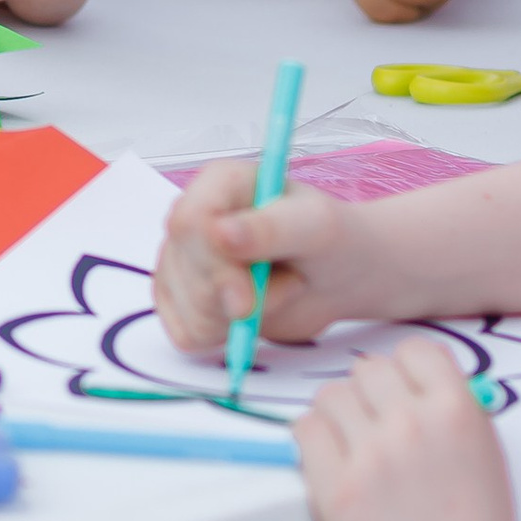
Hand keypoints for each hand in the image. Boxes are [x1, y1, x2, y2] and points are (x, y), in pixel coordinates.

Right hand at [152, 158, 374, 354]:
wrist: (341, 275)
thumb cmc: (334, 241)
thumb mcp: (316, 228)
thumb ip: (269, 229)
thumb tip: (218, 232)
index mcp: (219, 183)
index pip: (188, 223)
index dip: (213, 264)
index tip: (245, 301)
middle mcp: (191, 217)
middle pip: (186, 271)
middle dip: (242, 295)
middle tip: (291, 285)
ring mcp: (180, 258)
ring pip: (189, 308)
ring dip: (242, 318)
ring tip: (279, 290)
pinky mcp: (181, 298)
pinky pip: (187, 333)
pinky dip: (226, 337)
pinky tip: (254, 313)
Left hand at [297, 341, 520, 520]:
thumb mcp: (485, 463)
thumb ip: (449, 417)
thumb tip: (411, 384)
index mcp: (460, 415)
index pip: (415, 349)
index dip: (405, 372)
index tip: (402, 394)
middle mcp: (413, 426)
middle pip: (367, 370)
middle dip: (370, 397)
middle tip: (377, 432)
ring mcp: (369, 456)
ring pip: (330, 395)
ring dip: (339, 417)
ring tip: (358, 455)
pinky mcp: (333, 487)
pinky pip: (303, 430)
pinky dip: (314, 443)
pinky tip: (334, 468)